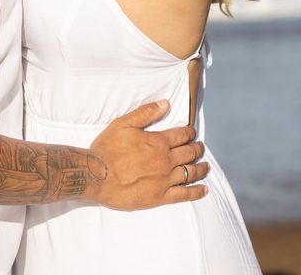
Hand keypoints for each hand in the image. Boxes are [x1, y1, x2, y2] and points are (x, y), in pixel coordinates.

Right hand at [85, 100, 209, 209]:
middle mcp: (166, 160)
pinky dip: (197, 192)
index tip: (192, 134)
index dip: (190, 133)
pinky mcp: (160, 197)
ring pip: (191, 172)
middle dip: (198, 149)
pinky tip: (204, 190)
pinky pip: (185, 194)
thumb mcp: (124, 123)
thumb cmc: (106, 148)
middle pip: (191, 153)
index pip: (183, 135)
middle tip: (200, 148)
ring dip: (202, 168)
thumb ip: (146, 112)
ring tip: (206, 167)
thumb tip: (166, 103)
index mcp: (158, 141)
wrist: (95, 175)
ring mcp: (164, 179)